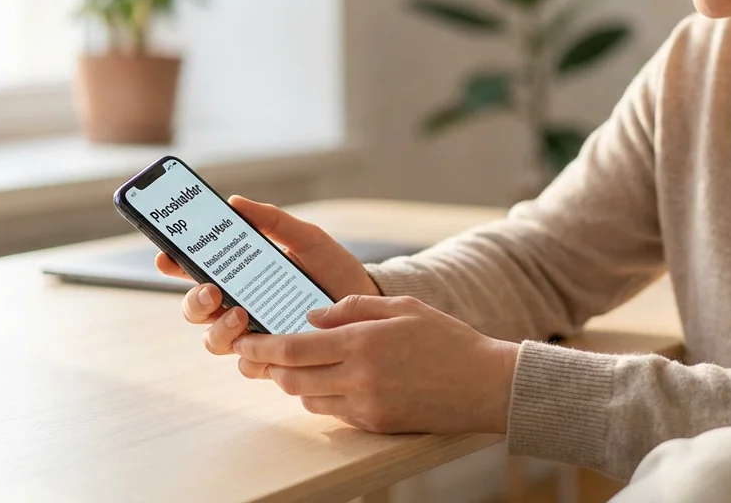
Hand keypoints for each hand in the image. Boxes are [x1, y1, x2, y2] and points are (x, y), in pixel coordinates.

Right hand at [156, 195, 382, 354]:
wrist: (368, 305)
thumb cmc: (333, 268)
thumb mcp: (307, 238)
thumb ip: (273, 221)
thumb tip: (235, 202)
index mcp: (240, 275)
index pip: (196, 270)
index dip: (174, 264)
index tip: (166, 256)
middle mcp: (239, 306)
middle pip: (196, 310)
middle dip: (195, 302)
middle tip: (212, 291)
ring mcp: (254, 334)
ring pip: (215, 341)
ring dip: (220, 330)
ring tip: (242, 314)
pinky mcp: (274, 358)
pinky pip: (249, 364)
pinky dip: (254, 356)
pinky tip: (268, 344)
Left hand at [234, 295, 519, 434]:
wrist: (485, 384)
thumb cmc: (447, 339)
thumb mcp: (403, 306)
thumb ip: (354, 308)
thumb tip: (313, 316)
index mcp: (363, 342)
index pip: (294, 348)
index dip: (261, 347)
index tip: (244, 342)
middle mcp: (359, 377)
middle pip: (291, 379)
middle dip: (270, 368)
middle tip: (261, 354)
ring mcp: (366, 405)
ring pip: (308, 399)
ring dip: (297, 384)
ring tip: (303, 366)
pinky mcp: (376, 424)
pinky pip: (334, 413)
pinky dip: (324, 398)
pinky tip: (335, 382)